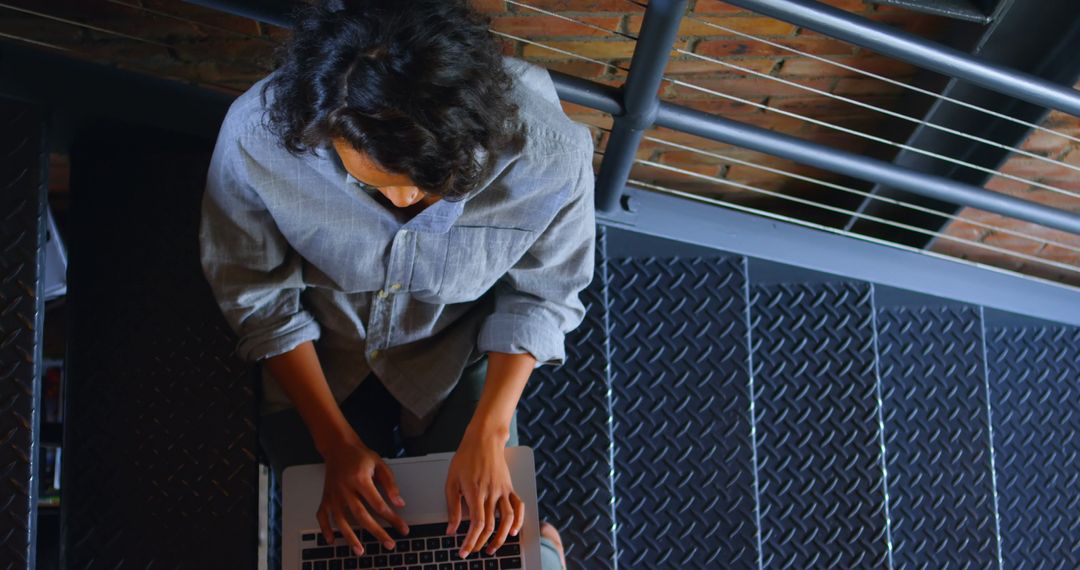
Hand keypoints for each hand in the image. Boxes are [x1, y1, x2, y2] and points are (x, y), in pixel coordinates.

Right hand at [317, 434, 408, 555]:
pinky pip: (322, 516)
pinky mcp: (326, 497)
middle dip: (376, 531)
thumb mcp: (380, 464)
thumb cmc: (359, 455)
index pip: (378, 504)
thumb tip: (399, 502)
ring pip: (341, 520)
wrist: (338, 446)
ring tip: (360, 550)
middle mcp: (345, 488)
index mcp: (359, 479)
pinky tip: (331, 540)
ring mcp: (333, 494)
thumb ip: (390, 484)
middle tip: (389, 543)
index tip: (402, 527)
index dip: (392, 518)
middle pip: (361, 515)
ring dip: (350, 537)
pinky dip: (325, 529)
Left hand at [444, 425, 524, 558]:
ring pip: (507, 519)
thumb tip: (451, 529)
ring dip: (501, 537)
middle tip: (473, 551)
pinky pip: (518, 506)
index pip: (477, 523)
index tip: (464, 551)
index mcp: (475, 491)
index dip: (471, 540)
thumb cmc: (465, 458)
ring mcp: (503, 489)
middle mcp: (492, 492)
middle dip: (481, 542)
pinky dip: (519, 520)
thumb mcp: (451, 481)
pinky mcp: (509, 487)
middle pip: (491, 525)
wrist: (484, 439)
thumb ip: (452, 507)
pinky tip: (513, 531)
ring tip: (492, 548)